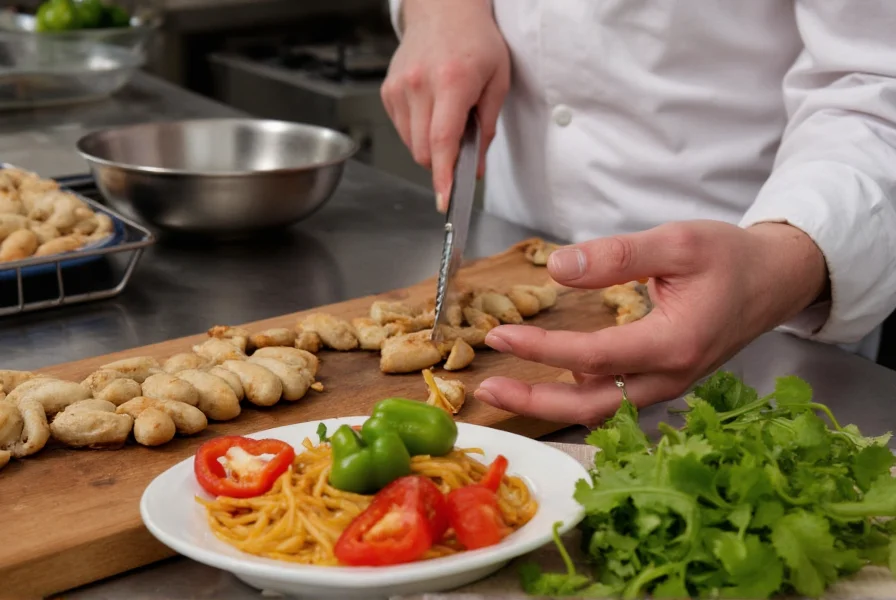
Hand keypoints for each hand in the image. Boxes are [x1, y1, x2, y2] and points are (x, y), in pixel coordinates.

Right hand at [381, 0, 509, 210]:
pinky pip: (402, 130)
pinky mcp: (388, 91)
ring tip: (447, 117)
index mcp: (451, 81)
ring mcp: (399, 88)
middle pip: (423, 151)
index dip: (444, 175)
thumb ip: (487, 128)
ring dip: (429, 147)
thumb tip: (477, 168)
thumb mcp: (497, 81)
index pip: (442, 141)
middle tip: (461, 148)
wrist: (443, 10)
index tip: (445, 199)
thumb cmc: (475, 41)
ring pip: (410, 145)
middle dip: (442, 163)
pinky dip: (417, 132)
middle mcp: (419, 85)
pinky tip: (431, 110)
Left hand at [473, 221, 828, 425]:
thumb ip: (618, 255)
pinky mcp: (659, 381)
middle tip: (486, 390)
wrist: (772, 281)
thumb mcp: (677, 242)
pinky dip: (571, 396)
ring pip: (599, 410)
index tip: (501, 336)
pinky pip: (610, 399)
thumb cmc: (728, 259)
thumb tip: (558, 268)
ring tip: (502, 389)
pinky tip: (541, 380)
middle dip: (535, 402)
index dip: (544, 349)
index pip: (595, 356)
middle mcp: (669, 377)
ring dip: (549, 404)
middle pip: (591, 405)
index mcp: (674, 343)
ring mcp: (665, 385)